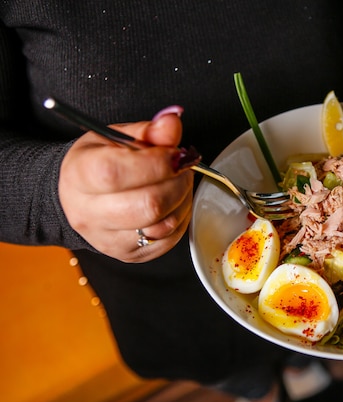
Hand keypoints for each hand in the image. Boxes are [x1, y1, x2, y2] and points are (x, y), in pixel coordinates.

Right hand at [59, 106, 195, 262]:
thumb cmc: (98, 163)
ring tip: (176, 183)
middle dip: (177, 182)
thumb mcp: (116, 137)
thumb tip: (172, 122)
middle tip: (181, 167)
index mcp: (80, 175)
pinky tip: (172, 203)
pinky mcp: (130, 255)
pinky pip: (169, 239)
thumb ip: (148, 130)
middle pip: (148, 204)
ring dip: (182, 199)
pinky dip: (180, 218)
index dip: (157, 162)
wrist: (78, 197)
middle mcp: (89, 213)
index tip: (174, 153)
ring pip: (163, 224)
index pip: (118, 173)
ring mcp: (109, 240)